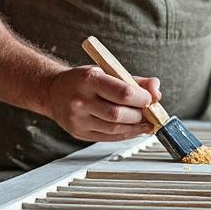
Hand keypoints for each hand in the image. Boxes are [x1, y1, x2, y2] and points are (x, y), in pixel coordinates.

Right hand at [43, 66, 161, 141]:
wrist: (53, 91)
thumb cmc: (83, 80)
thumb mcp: (106, 71)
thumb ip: (134, 80)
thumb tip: (157, 90)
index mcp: (89, 80)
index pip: (123, 93)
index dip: (142, 98)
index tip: (150, 98)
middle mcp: (81, 100)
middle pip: (119, 114)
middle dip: (140, 115)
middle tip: (148, 112)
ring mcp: (78, 119)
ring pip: (115, 129)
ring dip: (136, 128)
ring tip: (145, 123)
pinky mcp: (79, 133)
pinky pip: (108, 138)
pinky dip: (125, 135)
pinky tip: (133, 129)